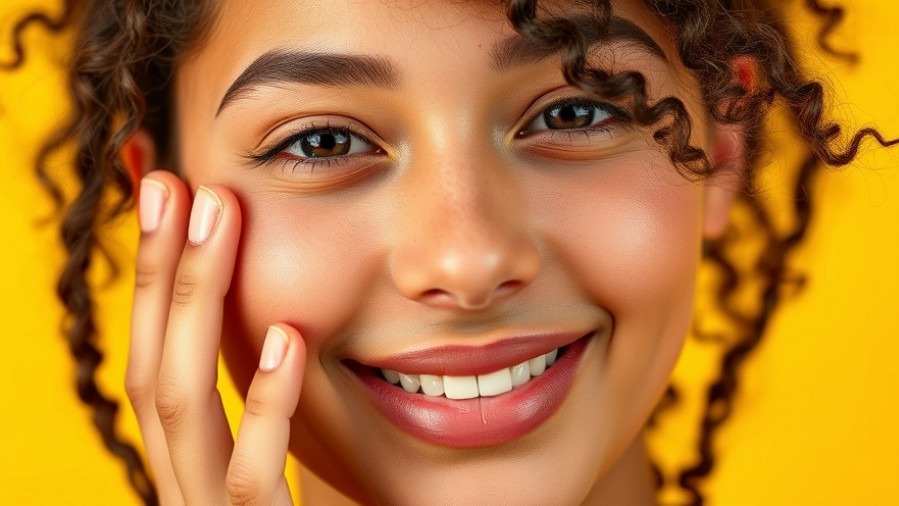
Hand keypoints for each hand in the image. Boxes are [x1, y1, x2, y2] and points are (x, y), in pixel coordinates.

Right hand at [126, 171, 305, 504]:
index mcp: (191, 463)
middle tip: (171, 179)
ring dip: (195, 306)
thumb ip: (275, 404)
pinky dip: (264, 406)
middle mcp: (184, 489)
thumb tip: (280, 317)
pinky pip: (249, 482)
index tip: (165, 191)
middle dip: (158, 271)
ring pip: (181, 411)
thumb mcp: (294, 457)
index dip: (152, 276)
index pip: (157, 358)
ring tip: (216, 216)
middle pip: (151, 368)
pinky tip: (288, 338)